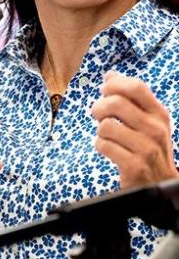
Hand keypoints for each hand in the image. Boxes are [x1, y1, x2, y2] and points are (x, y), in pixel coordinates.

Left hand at [92, 72, 178, 189]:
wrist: (160, 183)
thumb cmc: (147, 147)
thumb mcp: (147, 121)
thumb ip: (129, 99)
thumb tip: (110, 74)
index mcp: (159, 114)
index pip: (136, 87)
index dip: (114, 84)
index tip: (105, 91)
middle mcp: (156, 129)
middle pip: (115, 103)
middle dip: (99, 107)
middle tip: (98, 114)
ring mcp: (146, 148)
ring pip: (105, 126)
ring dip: (100, 131)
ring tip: (108, 136)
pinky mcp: (134, 166)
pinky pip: (103, 145)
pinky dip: (101, 146)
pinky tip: (110, 150)